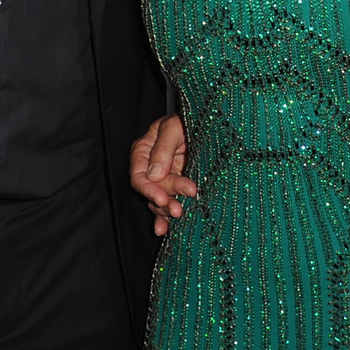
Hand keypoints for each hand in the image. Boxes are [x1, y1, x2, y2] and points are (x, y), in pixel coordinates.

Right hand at [130, 114, 196, 236]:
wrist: (211, 121)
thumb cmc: (190, 119)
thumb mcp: (175, 127)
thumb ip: (163, 148)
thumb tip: (154, 175)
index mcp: (144, 151)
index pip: (139, 176)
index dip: (149, 189)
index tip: (162, 197)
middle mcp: (151, 167)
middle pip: (152, 190)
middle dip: (165, 199)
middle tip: (180, 208)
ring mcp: (165, 178)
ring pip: (159, 201)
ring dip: (168, 210)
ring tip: (180, 214)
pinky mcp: (177, 187)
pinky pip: (168, 204)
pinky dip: (165, 218)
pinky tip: (164, 230)